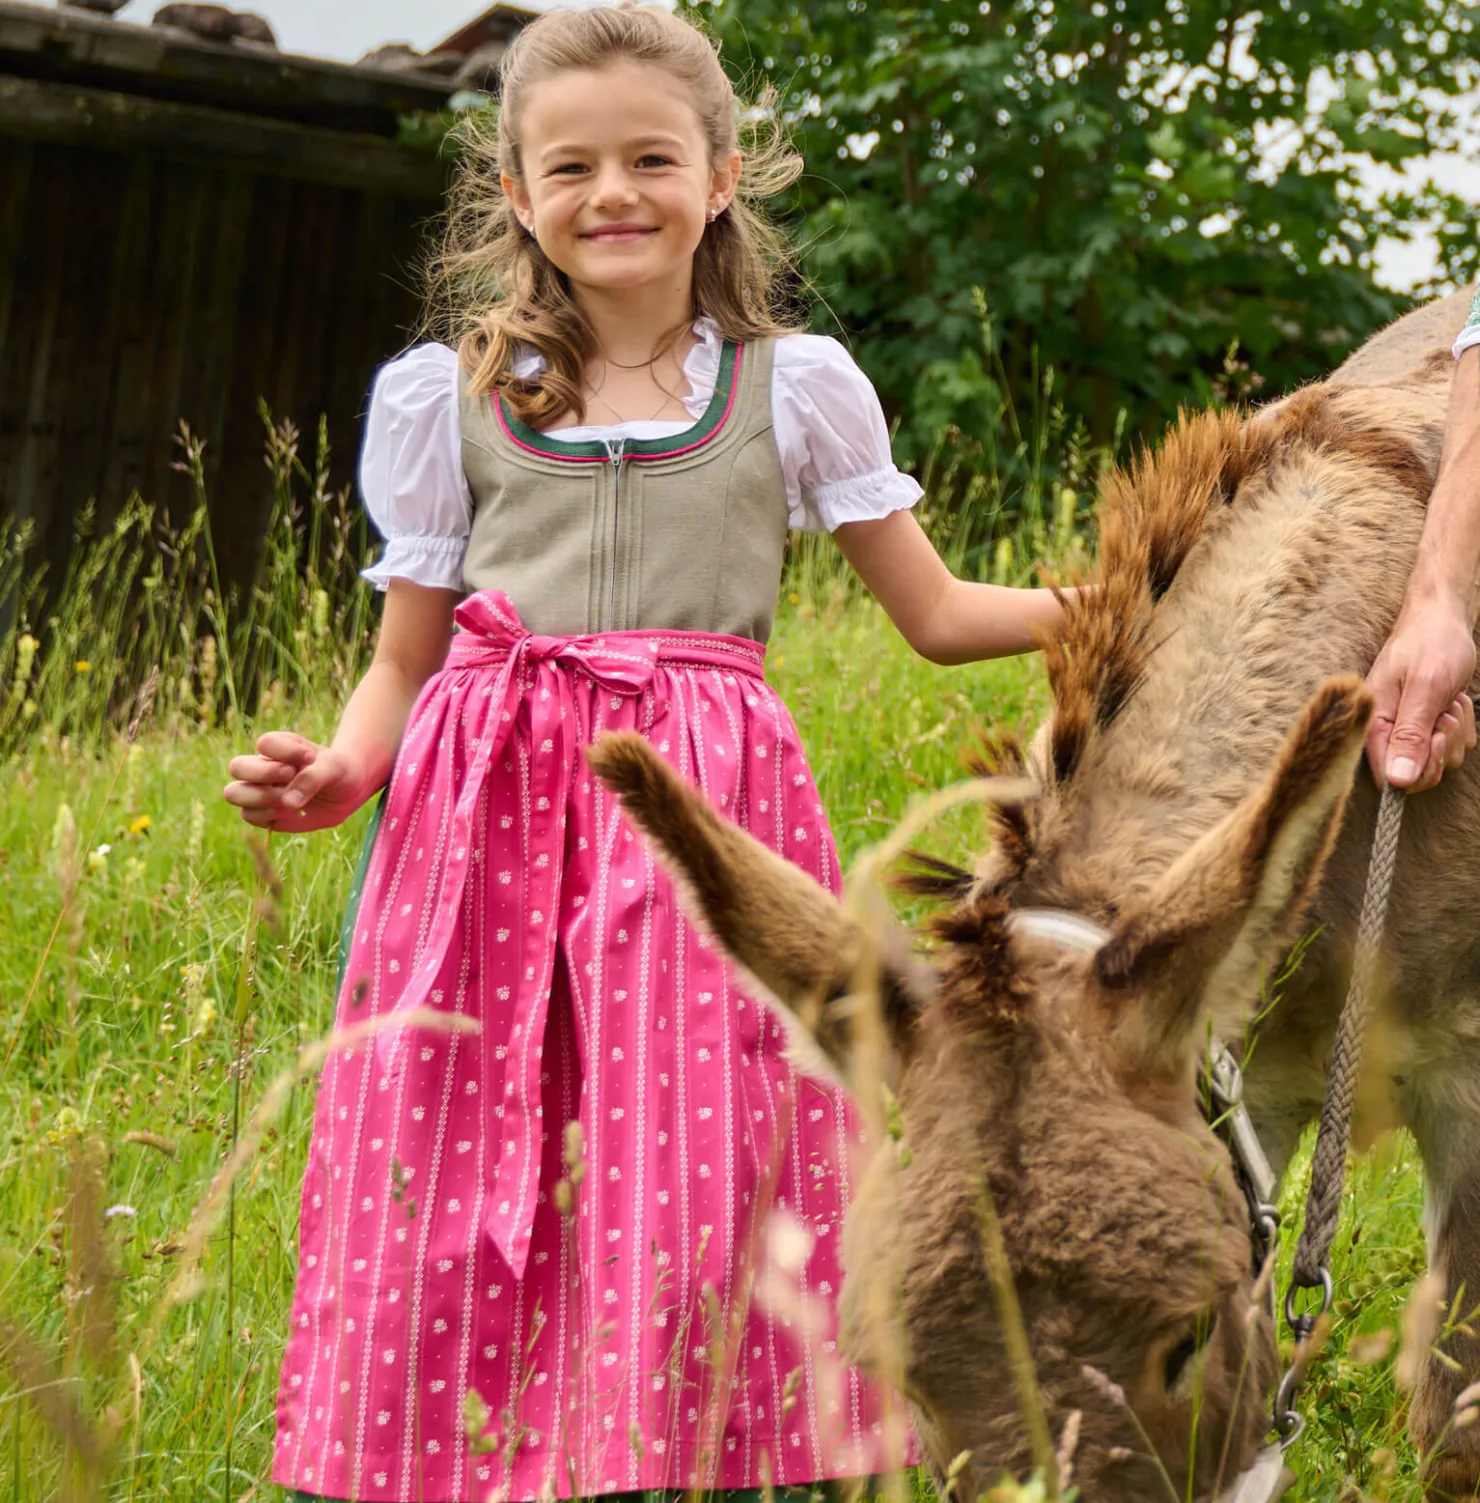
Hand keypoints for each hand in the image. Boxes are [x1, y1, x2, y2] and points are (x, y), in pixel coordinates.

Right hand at [223, 732, 367, 831]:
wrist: (346, 793)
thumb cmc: (338, 772)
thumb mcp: (333, 769)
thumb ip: (312, 779)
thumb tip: (288, 802)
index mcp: (279, 747)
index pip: (265, 743)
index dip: (285, 751)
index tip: (310, 757)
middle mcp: (263, 766)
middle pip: (237, 767)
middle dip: (262, 774)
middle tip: (290, 775)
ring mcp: (260, 790)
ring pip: (234, 793)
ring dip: (261, 798)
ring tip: (288, 800)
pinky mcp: (263, 812)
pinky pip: (248, 815)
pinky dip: (266, 815)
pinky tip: (288, 812)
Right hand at [1365, 595, 1477, 791]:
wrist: (1442, 618)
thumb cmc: (1431, 644)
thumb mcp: (1425, 689)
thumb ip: (1410, 736)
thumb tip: (1397, 781)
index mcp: (1372, 723)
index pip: (1388, 776)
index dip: (1417, 769)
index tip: (1437, 737)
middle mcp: (1385, 730)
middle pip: (1416, 773)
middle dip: (1441, 748)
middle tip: (1445, 715)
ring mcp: (1407, 728)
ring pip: (1440, 759)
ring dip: (1455, 733)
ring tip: (1447, 701)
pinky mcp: (1426, 724)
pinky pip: (1452, 745)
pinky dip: (1461, 725)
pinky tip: (1451, 700)